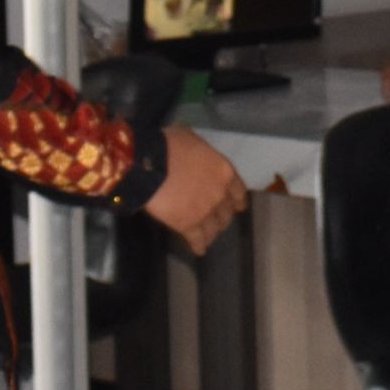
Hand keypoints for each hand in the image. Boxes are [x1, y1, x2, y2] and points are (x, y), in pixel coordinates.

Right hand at [143, 127, 248, 256]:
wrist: (150, 164)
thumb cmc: (169, 145)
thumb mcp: (191, 139)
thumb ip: (200, 153)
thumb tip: (194, 154)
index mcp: (224, 172)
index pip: (239, 192)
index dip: (237, 201)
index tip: (237, 206)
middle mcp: (220, 194)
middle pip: (227, 213)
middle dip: (223, 217)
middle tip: (216, 220)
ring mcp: (205, 212)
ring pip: (215, 229)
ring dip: (212, 232)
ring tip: (207, 236)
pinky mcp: (188, 226)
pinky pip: (198, 240)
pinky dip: (199, 246)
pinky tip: (199, 250)